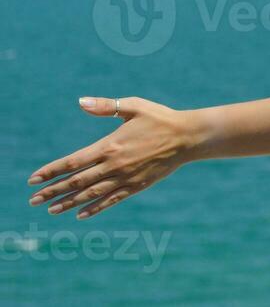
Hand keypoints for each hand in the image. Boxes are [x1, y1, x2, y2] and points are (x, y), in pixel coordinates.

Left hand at [27, 96, 200, 219]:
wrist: (188, 137)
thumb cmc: (160, 118)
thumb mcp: (134, 106)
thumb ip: (105, 106)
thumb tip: (80, 102)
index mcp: (110, 145)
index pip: (73, 162)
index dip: (51, 171)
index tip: (33, 180)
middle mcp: (114, 165)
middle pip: (77, 181)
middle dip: (53, 191)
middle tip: (33, 200)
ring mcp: (126, 178)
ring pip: (91, 194)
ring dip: (69, 203)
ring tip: (51, 209)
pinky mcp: (137, 186)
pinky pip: (111, 200)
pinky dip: (95, 208)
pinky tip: (81, 214)